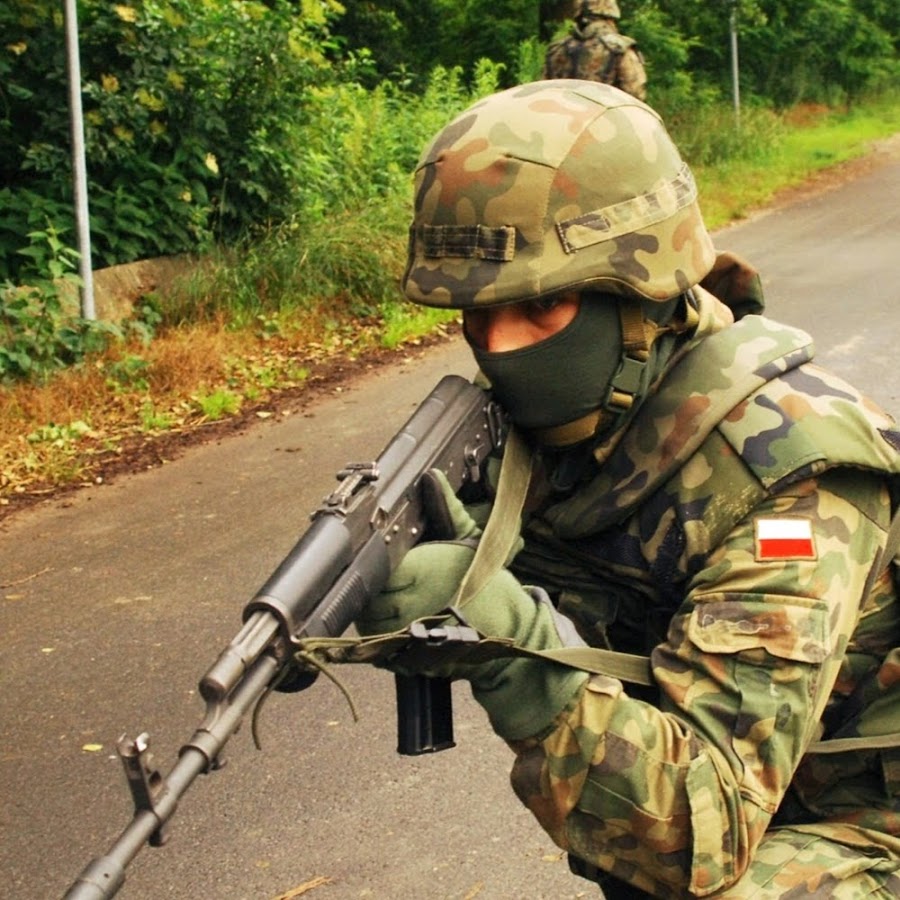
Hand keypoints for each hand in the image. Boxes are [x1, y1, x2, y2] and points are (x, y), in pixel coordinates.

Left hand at [355, 470, 587, 740]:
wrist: (509, 635)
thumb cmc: (489, 587)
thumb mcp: (469, 541)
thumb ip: (446, 509)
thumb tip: (432, 476)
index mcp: (421, 573)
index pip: (376, 563)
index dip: (375, 559)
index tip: (381, 555)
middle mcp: (408, 605)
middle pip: (367, 592)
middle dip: (372, 584)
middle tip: (383, 576)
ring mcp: (405, 636)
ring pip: (367, 619)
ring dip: (371, 608)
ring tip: (387, 597)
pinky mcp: (405, 659)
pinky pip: (375, 644)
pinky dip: (377, 633)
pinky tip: (392, 620)